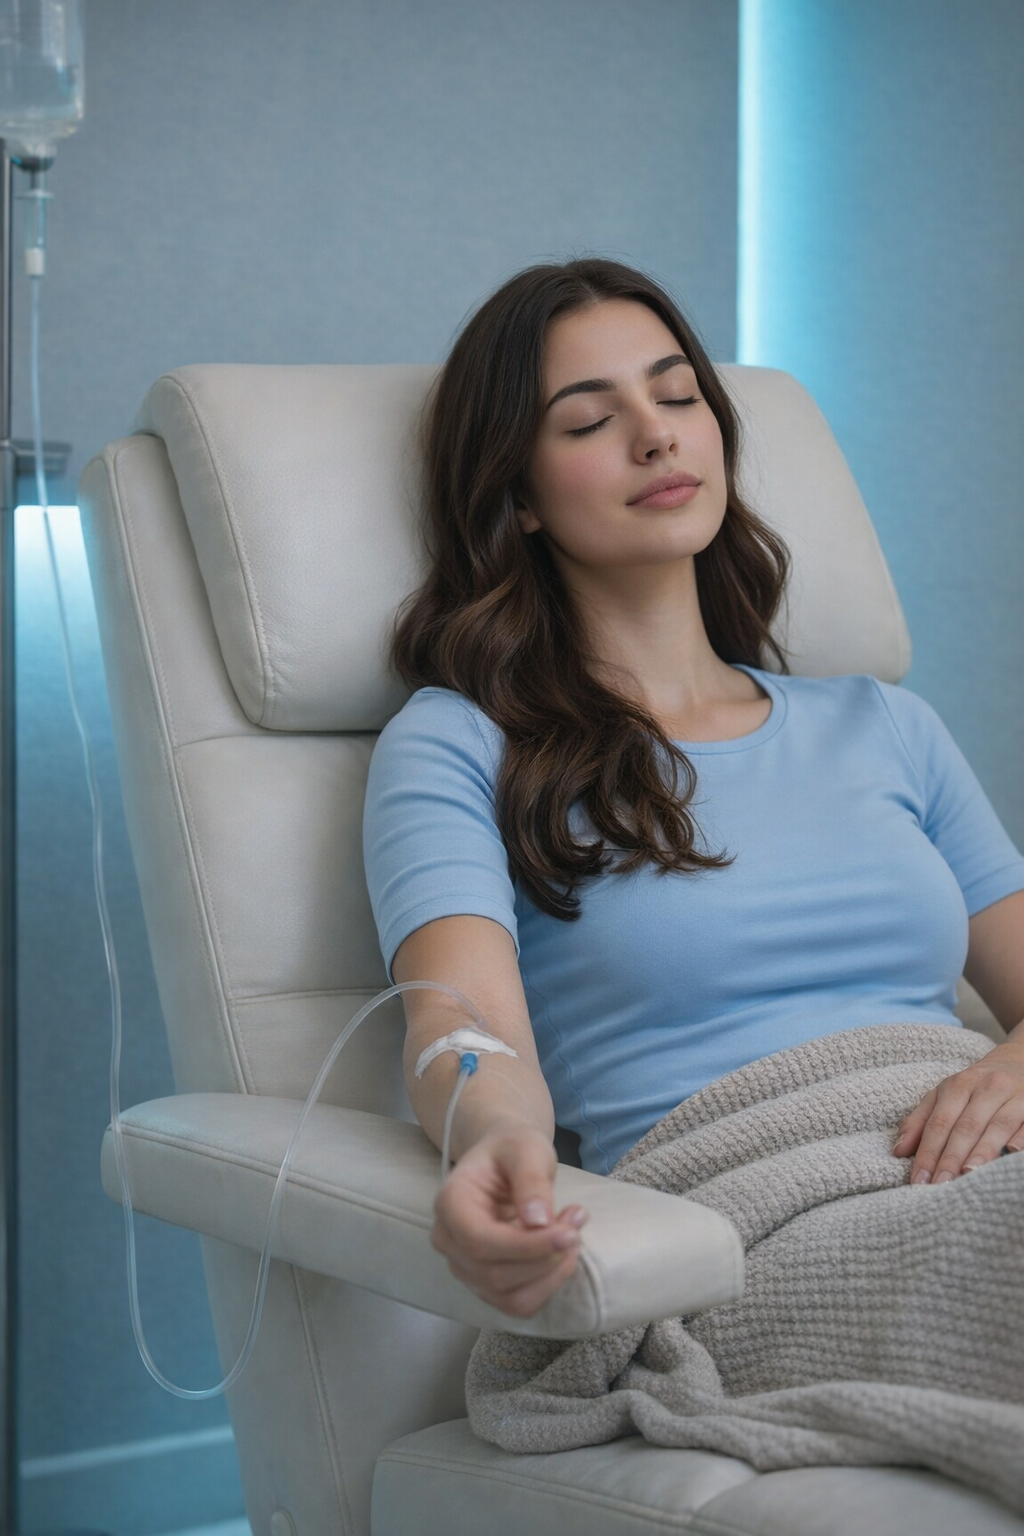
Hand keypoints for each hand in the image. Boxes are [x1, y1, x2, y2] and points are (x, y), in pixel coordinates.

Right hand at [431, 1121, 587, 1316]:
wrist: (504, 1160)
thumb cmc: (512, 1149)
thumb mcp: (526, 1148)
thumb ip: (531, 1180)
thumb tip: (538, 1222)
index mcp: (450, 1203)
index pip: (480, 1241)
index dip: (527, 1246)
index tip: (569, 1233)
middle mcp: (448, 1240)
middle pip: (496, 1274)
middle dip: (547, 1256)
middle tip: (577, 1220)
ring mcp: (464, 1267)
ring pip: (510, 1298)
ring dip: (552, 1273)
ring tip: (572, 1233)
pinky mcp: (485, 1284)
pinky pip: (519, 1303)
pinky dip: (548, 1284)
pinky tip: (560, 1253)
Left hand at [894, 1039, 1023, 1183]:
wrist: (1019, 1061)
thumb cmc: (975, 1087)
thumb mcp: (944, 1095)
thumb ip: (920, 1121)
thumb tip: (898, 1150)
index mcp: (958, 1085)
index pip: (939, 1123)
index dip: (928, 1153)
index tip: (919, 1181)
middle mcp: (987, 1088)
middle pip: (966, 1126)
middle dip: (952, 1158)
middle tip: (941, 1186)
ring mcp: (1015, 1095)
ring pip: (998, 1126)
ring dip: (983, 1152)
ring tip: (969, 1176)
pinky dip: (1019, 1141)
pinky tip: (1011, 1158)